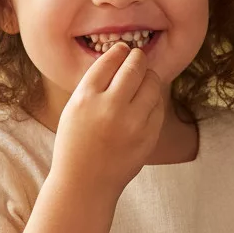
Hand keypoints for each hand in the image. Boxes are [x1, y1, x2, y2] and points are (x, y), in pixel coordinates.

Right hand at [52, 43, 164, 196]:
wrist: (85, 183)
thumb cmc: (76, 143)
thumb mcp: (74, 110)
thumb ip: (95, 85)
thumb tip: (122, 58)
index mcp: (86, 98)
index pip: (109, 61)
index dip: (118, 51)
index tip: (123, 49)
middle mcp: (110, 108)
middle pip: (134, 68)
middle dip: (138, 58)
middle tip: (138, 56)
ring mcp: (132, 124)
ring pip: (152, 84)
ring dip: (149, 77)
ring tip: (143, 78)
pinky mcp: (148, 137)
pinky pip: (159, 106)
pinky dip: (153, 100)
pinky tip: (145, 102)